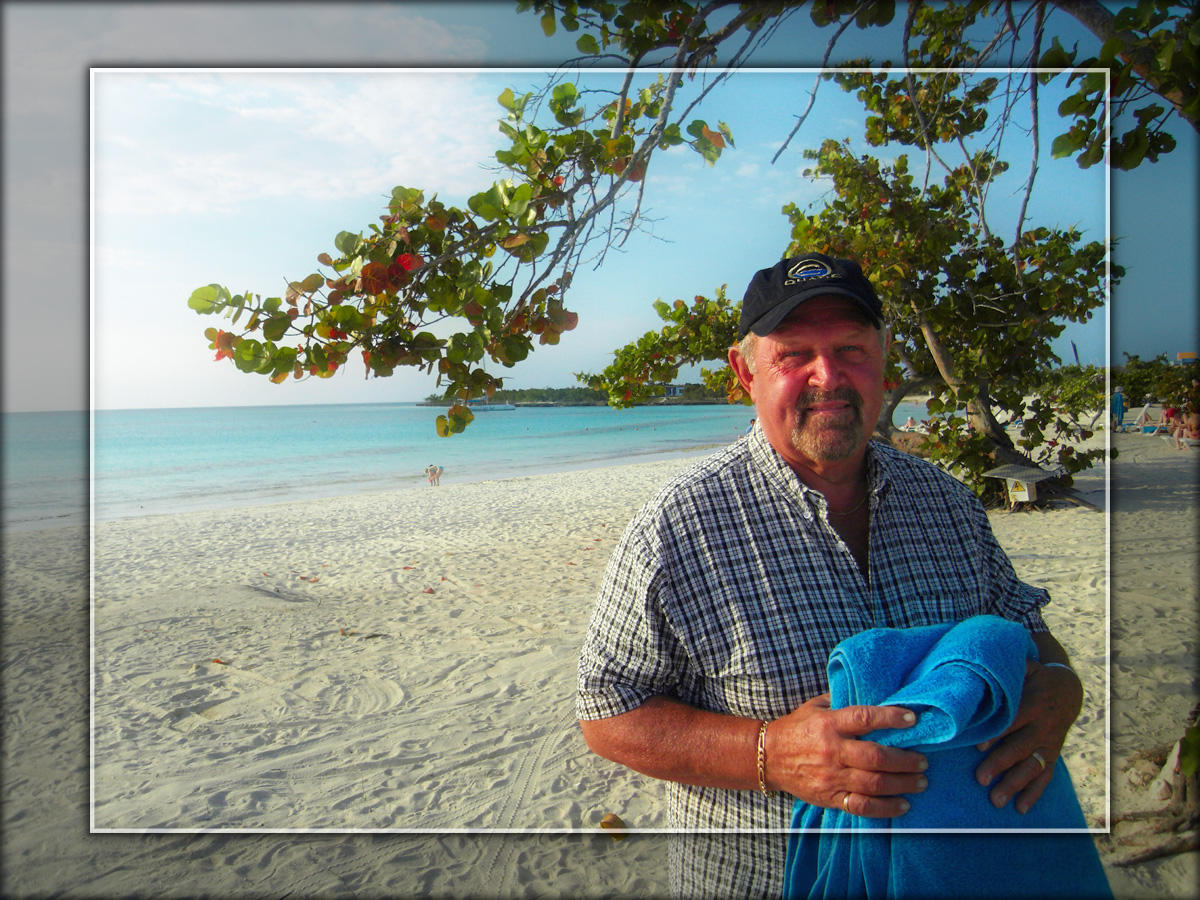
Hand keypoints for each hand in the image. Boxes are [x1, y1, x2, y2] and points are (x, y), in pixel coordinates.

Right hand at [765, 693, 927, 816]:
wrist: (767, 756)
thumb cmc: (797, 728)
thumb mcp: (816, 706)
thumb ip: (843, 700)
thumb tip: (874, 693)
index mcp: (830, 724)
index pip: (865, 718)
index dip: (891, 717)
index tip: (913, 718)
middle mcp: (832, 751)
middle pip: (876, 757)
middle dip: (906, 760)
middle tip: (923, 760)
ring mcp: (831, 777)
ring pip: (874, 784)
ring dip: (903, 784)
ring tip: (920, 781)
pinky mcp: (830, 797)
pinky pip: (862, 807)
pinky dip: (886, 808)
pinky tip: (903, 804)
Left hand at [974, 660, 1082, 813]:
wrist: (1069, 690)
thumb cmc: (1034, 678)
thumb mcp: (1025, 668)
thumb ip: (1005, 669)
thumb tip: (975, 663)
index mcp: (1033, 703)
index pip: (1013, 721)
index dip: (997, 734)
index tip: (979, 747)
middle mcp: (1043, 726)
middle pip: (1020, 748)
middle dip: (1001, 764)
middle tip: (980, 778)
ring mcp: (1049, 743)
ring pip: (1032, 767)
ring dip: (1015, 785)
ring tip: (996, 800)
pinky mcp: (1053, 754)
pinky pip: (1045, 776)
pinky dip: (1034, 793)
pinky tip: (1020, 808)